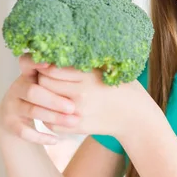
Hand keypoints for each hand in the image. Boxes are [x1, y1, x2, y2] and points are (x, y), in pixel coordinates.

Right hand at [0, 55, 78, 144]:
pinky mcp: (10, 123)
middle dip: (54, 100)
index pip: (26, 62)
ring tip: (73, 121)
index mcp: (27, 73)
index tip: (48, 66)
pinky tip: (56, 139)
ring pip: (32, 111)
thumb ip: (58, 76)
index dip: (35, 63)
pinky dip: (40, 137)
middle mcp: (16, 88)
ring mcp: (11, 106)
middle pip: (33, 92)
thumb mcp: (46, 82)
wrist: (16, 116)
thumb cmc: (41, 94)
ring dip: (53, 117)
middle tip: (72, 107)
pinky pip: (24, 132)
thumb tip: (83, 68)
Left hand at [36, 63, 150, 138]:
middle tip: (43, 78)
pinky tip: (53, 108)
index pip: (51, 69)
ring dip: (42, 98)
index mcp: (89, 76)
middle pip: (44, 84)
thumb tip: (61, 49)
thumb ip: (86, 61)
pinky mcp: (77, 127)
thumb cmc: (122, 87)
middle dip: (41, 80)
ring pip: (45, 103)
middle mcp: (81, 94)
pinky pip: (50, 121)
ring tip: (46, 92)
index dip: (44, 66)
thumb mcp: (107, 69)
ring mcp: (78, 112)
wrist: (135, 116)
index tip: (46, 65)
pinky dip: (47, 115)